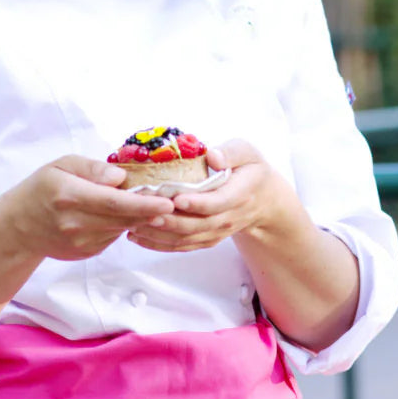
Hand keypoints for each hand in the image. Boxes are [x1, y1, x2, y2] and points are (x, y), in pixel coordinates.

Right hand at [0, 155, 174, 261]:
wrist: (19, 228)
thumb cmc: (41, 189)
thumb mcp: (60, 166)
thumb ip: (91, 168)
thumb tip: (120, 176)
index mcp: (69, 195)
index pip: (114, 202)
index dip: (144, 203)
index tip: (168, 202)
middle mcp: (76, 222)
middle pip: (124, 218)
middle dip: (152, 210)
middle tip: (174, 199)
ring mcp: (82, 242)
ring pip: (122, 228)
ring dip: (140, 216)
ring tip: (152, 201)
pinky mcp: (87, 252)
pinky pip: (113, 236)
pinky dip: (122, 224)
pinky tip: (120, 213)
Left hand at [126, 140, 293, 252]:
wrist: (264, 200)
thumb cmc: (250, 170)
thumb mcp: (248, 153)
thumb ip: (232, 152)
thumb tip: (213, 156)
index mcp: (240, 194)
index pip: (218, 202)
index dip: (198, 203)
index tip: (177, 198)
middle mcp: (228, 218)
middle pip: (197, 224)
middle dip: (170, 221)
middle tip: (144, 213)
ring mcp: (217, 232)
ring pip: (187, 238)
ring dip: (159, 234)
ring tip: (133, 225)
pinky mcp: (207, 239)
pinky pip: (183, 246)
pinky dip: (160, 244)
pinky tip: (138, 237)